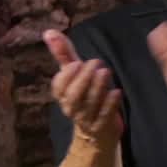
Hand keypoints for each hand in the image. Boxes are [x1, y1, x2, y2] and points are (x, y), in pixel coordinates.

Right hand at [43, 30, 122, 146]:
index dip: (66, 76)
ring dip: (97, 88)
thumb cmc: (84, 96)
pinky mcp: (102, 127)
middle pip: (73, 95)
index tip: (76, 63)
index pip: (58, 87)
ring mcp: (86, 119)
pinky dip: (110, 104)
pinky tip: (117, 92)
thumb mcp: (75, 75)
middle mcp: (72, 108)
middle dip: (83, 78)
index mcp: (63, 95)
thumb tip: (49, 32)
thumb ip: (64, 54)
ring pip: (88, 105)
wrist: (96, 134)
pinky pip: (104, 116)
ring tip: (105, 72)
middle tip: (96, 62)